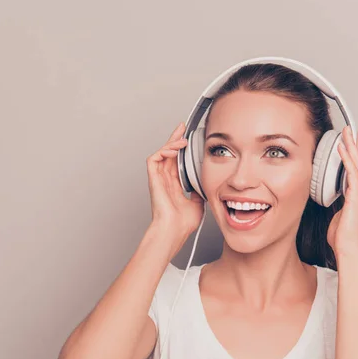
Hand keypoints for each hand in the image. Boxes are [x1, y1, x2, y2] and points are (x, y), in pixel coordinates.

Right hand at [146, 122, 204, 242]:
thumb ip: (198, 191)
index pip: (176, 161)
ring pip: (161, 154)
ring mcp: (158, 179)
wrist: (174, 231)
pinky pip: (153, 159)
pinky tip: (175, 150)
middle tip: (182, 127)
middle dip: (175, 139)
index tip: (188, 139)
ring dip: (171, 144)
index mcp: (174, 185)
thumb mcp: (198, 203)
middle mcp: (165, 180)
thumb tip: (204, 184)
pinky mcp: (153, 179)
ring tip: (182, 139)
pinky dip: (163, 151)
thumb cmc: (182, 223)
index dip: (181, 149)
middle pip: (168, 153)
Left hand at [327, 121, 357, 258]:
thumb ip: (338, 204)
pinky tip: (342, 146)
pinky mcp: (355, 197)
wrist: (349, 250)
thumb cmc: (343, 238)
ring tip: (350, 129)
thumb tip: (332, 199)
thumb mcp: (338, 215)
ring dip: (355, 144)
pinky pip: (351, 173)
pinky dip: (347, 158)